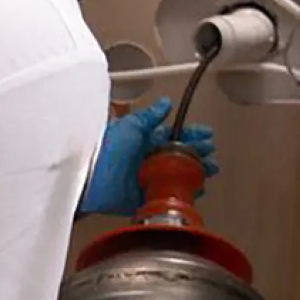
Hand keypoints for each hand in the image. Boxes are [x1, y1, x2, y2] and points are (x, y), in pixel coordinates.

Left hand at [79, 97, 218, 216]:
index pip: (173, 135)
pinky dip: (184, 192)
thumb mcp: (130, 125)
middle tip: (210, 153)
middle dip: (198, 153)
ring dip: (195, 172)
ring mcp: (148, 178)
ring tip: (208, 169)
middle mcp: (147, 158)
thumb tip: (165, 103)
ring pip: (178, 175)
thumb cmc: (104, 148)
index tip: (206, 134)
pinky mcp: (145, 196)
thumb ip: (150, 117)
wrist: (89, 177)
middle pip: (180, 155)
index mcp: (143, 140)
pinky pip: (169, 194)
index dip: (191, 134)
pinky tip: (196, 188)